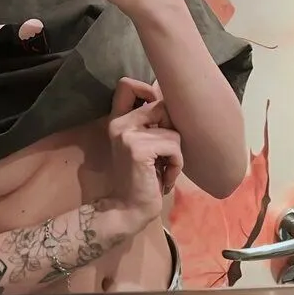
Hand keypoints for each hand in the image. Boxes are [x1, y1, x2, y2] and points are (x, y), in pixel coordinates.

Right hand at [107, 77, 182, 233]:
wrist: (128, 210)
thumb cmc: (142, 179)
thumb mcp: (144, 145)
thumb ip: (150, 123)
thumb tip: (171, 98)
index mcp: (118, 120)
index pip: (126, 85)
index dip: (148, 90)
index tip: (158, 114)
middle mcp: (119, 123)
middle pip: (162, 106)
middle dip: (172, 132)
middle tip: (164, 155)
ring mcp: (127, 134)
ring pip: (173, 131)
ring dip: (176, 155)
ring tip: (164, 170)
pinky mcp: (138, 149)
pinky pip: (174, 147)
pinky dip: (176, 165)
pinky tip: (164, 178)